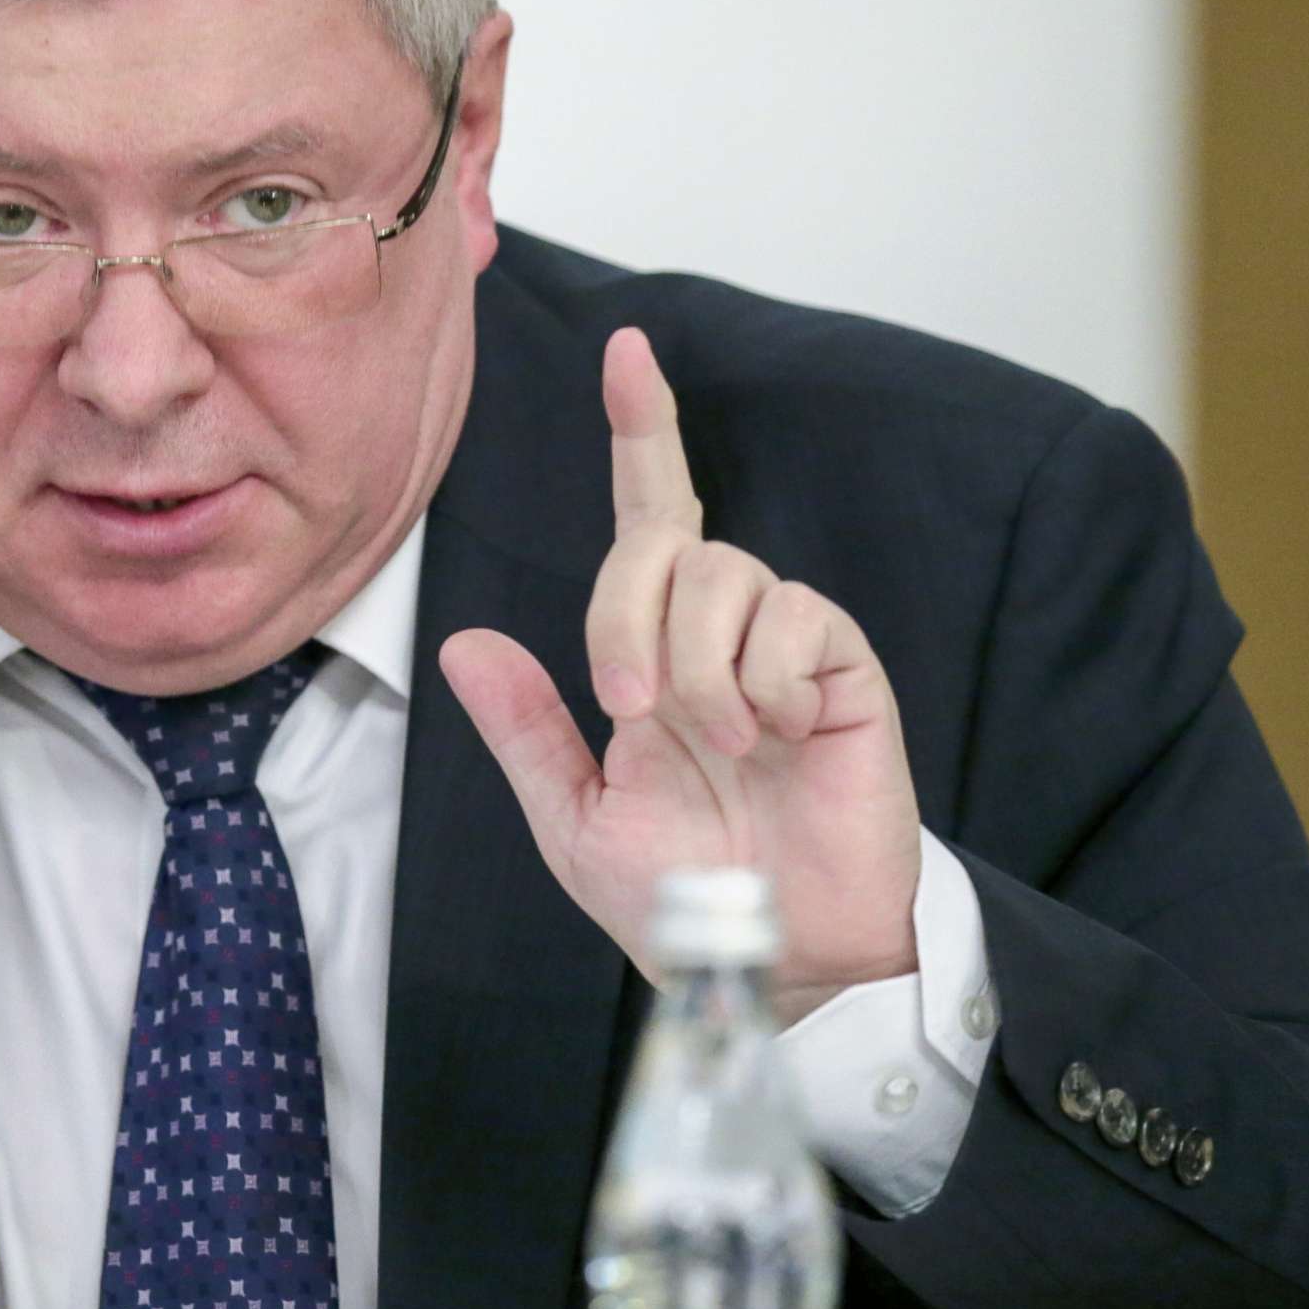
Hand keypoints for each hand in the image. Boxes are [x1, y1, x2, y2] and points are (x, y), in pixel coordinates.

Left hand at [440, 326, 922, 1022]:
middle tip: (635, 715)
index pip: (648, 518)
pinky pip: (798, 617)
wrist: (780, 959)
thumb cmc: (682, 894)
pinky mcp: (845, 670)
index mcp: (654, 651)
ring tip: (721, 743)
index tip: (627, 350)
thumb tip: (463, 642)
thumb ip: (526, 730)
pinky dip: (767, 677)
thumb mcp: (575, 820)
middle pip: (662, 545)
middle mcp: (719, 631)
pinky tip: (776, 735)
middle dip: (626, 620)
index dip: (641, 429)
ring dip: (700, 664)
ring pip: (725, 575)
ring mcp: (786, 645)